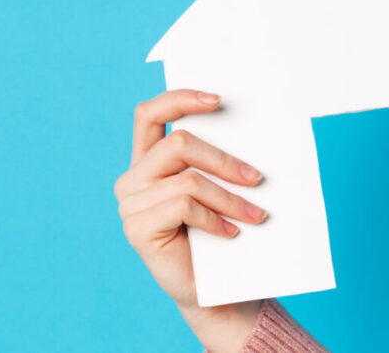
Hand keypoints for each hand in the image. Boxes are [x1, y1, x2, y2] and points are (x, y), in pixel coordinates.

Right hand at [114, 89, 266, 351]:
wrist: (215, 289)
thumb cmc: (222, 234)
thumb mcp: (220, 190)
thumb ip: (218, 162)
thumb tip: (252, 132)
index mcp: (149, 161)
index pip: (149, 115)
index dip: (179, 99)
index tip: (217, 99)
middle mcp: (132, 178)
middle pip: (179, 144)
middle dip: (225, 159)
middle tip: (258, 178)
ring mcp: (130, 204)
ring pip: (188, 180)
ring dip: (230, 197)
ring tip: (256, 215)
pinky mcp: (137, 228)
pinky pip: (183, 207)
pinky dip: (215, 219)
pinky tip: (231, 233)